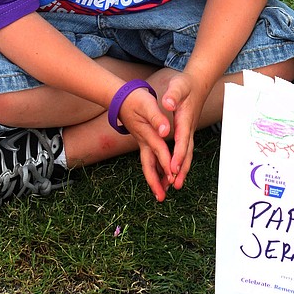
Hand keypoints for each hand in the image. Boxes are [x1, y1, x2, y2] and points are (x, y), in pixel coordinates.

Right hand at [117, 86, 174, 200]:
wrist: (120, 96)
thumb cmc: (135, 98)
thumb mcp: (147, 104)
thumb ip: (156, 118)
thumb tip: (165, 130)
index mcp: (147, 133)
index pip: (159, 150)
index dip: (167, 163)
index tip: (173, 176)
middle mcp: (144, 141)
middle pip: (149, 165)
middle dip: (155, 182)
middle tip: (161, 197)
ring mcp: (142, 142)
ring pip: (149, 164)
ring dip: (155, 179)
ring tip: (161, 193)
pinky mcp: (143, 140)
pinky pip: (149, 159)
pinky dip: (155, 168)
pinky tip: (161, 175)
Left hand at [153, 68, 207, 190]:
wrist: (199, 83)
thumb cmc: (186, 84)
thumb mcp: (178, 86)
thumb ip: (173, 94)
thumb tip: (167, 102)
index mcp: (185, 119)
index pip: (182, 140)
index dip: (178, 155)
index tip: (173, 168)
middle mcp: (189, 128)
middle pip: (187, 152)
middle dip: (182, 169)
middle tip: (175, 185)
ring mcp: (189, 131)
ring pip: (187, 153)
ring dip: (182, 169)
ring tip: (175, 186)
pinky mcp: (187, 132)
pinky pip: (184, 150)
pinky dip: (180, 162)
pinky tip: (174, 172)